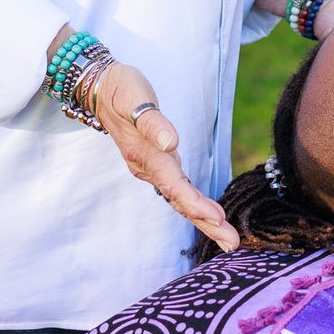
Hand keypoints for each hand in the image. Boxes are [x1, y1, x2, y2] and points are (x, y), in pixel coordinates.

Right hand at [88, 60, 240, 253]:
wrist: (101, 89)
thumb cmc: (121, 91)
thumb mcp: (134, 98)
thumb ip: (151, 122)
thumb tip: (170, 141)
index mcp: (145, 155)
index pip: (173, 185)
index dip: (195, 203)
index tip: (217, 218)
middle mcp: (149, 167)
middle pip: (180, 200)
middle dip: (207, 223)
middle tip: (233, 243)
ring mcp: (152, 168)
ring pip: (180, 199)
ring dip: (204, 220)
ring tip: (228, 239)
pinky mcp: (156, 164)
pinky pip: (179, 191)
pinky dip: (195, 206)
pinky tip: (210, 217)